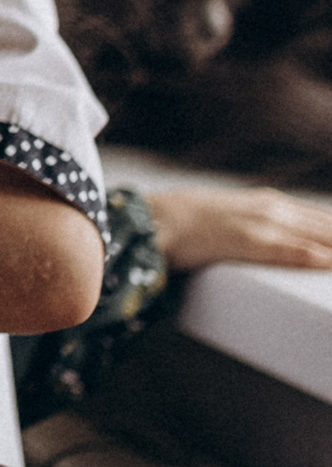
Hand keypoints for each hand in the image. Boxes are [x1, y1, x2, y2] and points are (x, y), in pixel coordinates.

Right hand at [148, 186, 331, 271]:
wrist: (152, 219)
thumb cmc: (191, 225)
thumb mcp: (236, 222)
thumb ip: (265, 231)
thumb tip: (292, 249)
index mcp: (274, 205)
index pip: (329, 222)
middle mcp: (275, 209)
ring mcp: (262, 222)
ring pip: (321, 236)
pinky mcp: (246, 238)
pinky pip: (290, 249)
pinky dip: (314, 256)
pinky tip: (327, 261)